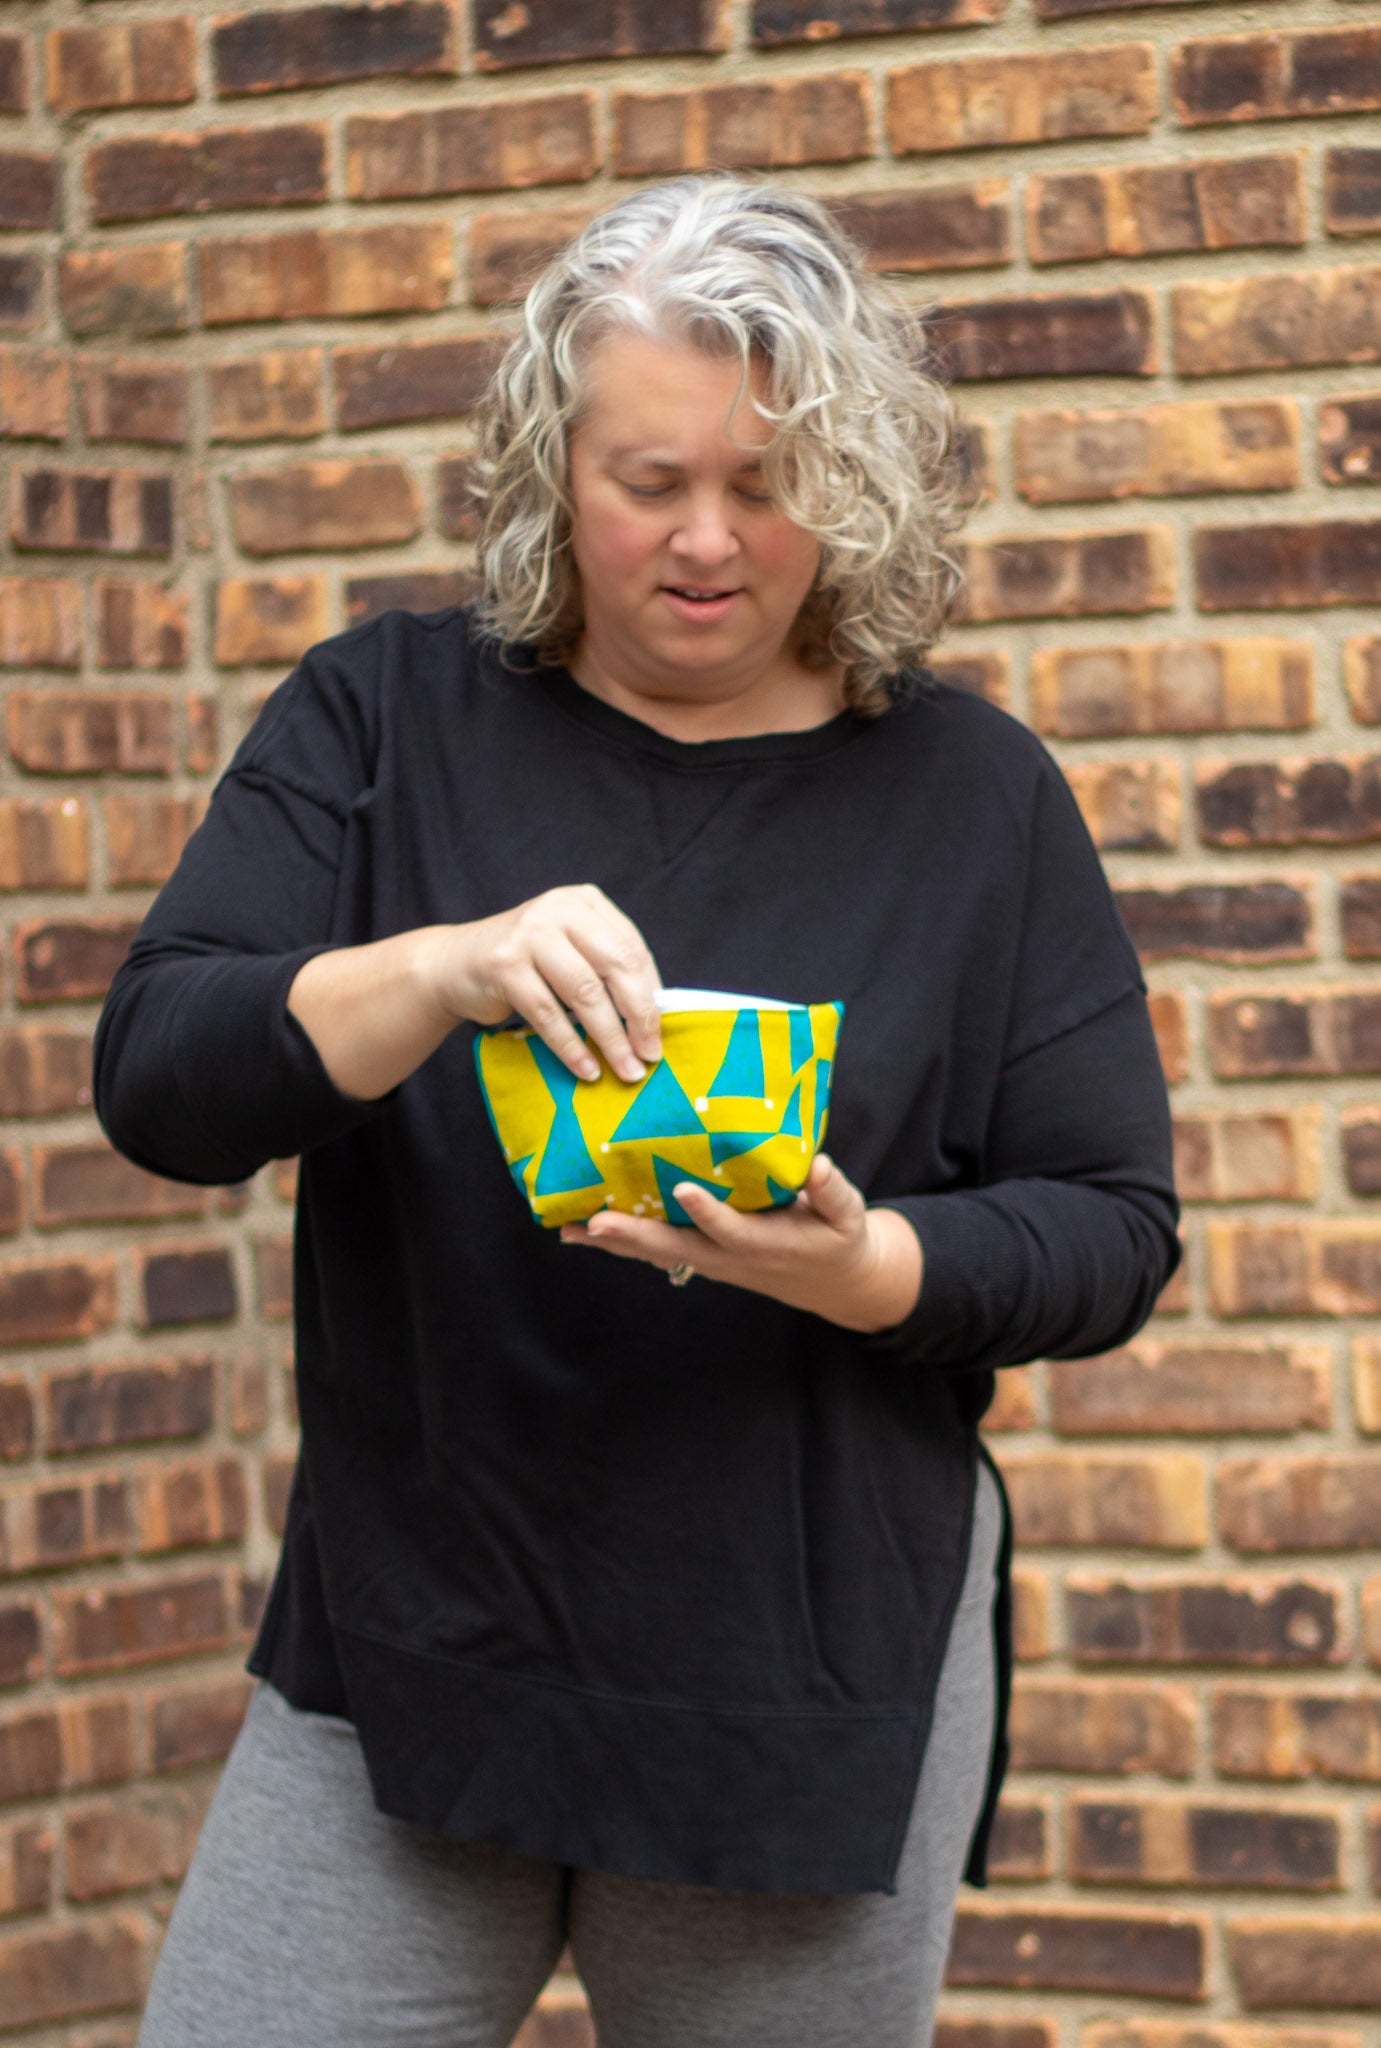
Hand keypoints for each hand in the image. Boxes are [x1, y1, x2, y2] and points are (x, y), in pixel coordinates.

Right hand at [423, 884, 662, 1083]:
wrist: (454, 963)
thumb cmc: (525, 963)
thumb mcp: (569, 950)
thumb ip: (605, 968)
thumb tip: (653, 1017)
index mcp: (584, 902)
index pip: (632, 949)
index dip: (651, 994)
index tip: (659, 1032)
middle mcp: (558, 910)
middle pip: (615, 966)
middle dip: (638, 1016)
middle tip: (650, 1054)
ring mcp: (529, 934)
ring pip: (584, 992)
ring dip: (610, 1038)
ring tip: (626, 1069)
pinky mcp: (504, 965)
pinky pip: (548, 1014)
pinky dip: (572, 1047)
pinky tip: (587, 1068)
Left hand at [560, 1153, 922, 1333]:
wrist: (828, 1280)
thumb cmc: (836, 1238)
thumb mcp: (846, 1216)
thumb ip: (831, 1192)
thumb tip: (818, 1166)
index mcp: (764, 1243)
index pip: (730, 1229)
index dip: (707, 1213)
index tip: (684, 1189)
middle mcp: (727, 1256)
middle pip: (674, 1248)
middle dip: (634, 1237)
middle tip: (596, 1224)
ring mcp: (708, 1260)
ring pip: (655, 1252)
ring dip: (612, 1243)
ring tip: (569, 1229)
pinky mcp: (697, 1256)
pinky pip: (652, 1250)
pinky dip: (616, 1243)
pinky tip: (579, 1231)